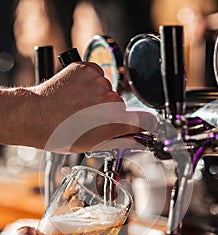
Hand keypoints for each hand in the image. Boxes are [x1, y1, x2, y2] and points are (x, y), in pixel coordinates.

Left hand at [29, 62, 157, 152]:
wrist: (36, 115)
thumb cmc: (60, 134)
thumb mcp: (92, 145)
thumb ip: (119, 140)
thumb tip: (137, 139)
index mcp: (115, 121)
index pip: (143, 120)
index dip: (140, 123)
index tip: (138, 124)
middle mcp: (111, 100)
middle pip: (120, 104)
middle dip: (109, 110)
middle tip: (89, 117)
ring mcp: (98, 82)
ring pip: (106, 88)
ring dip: (97, 95)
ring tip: (78, 105)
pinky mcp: (86, 68)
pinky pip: (96, 74)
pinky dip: (88, 82)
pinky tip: (76, 92)